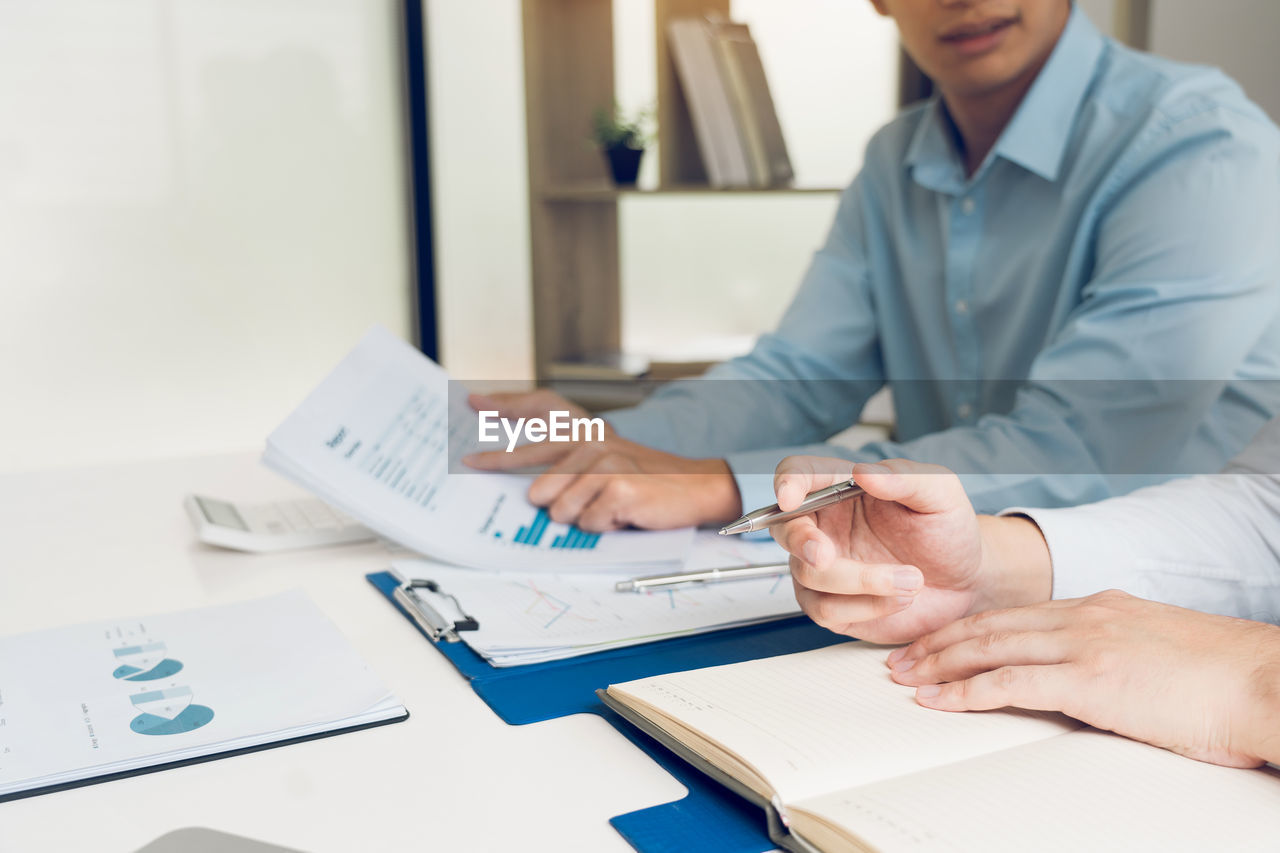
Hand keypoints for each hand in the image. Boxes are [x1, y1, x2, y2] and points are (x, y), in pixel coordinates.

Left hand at [463, 391, 740, 529]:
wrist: (696, 488)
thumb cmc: (646, 483)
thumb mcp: (606, 465)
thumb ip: (569, 468)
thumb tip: (528, 489)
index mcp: (588, 432)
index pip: (541, 408)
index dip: (507, 404)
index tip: (474, 400)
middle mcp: (593, 440)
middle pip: (532, 463)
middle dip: (512, 474)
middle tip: (489, 469)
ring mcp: (605, 462)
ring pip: (558, 507)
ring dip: (578, 518)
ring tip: (602, 511)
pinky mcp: (618, 487)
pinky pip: (587, 522)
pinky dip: (601, 527)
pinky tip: (620, 516)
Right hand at [771, 457, 1050, 643]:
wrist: (966, 582)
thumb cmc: (948, 531)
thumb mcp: (940, 495)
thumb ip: (905, 478)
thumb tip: (863, 472)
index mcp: (840, 489)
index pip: (797, 474)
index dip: (786, 483)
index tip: (791, 497)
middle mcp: (824, 526)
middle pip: (785, 528)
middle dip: (802, 543)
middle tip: (827, 556)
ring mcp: (825, 567)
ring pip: (810, 575)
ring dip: (861, 582)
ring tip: (913, 581)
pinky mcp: (833, 606)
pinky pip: (826, 610)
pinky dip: (865, 607)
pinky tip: (900, 599)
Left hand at [888, 590, 1279, 767]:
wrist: (1265, 680)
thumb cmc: (1223, 677)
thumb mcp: (1158, 650)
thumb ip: (1116, 651)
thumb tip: (1092, 676)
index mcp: (1099, 608)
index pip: (1015, 615)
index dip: (969, 629)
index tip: (938, 642)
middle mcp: (1084, 617)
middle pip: (990, 626)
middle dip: (939, 643)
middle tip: (901, 657)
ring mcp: (1084, 644)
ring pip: (989, 648)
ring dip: (939, 664)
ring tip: (904, 677)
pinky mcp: (1089, 678)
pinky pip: (1009, 683)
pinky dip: (966, 691)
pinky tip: (938, 700)